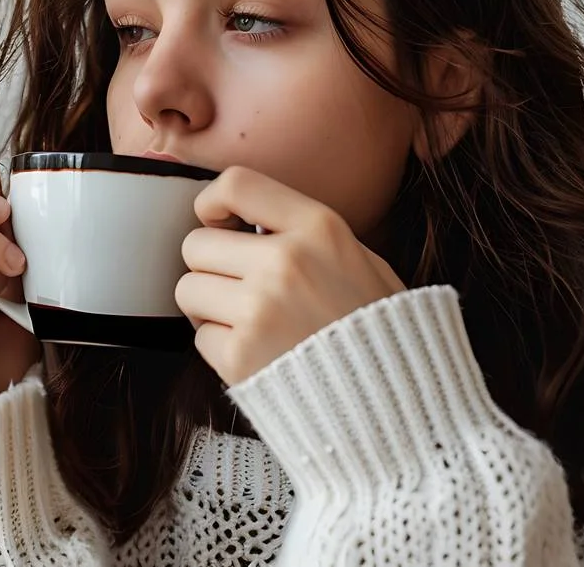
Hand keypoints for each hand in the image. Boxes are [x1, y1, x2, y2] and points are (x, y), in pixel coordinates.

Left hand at [174, 166, 406, 385]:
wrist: (395, 400)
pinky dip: (221, 347)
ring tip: (247, 321)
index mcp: (318, 229)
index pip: (236, 184)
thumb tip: (241, 219)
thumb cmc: (376, 327)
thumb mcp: (359, 258)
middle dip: (210, 266)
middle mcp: (286, 262)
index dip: (213, 202)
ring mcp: (260, 310)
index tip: (218, 224)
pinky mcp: (240, 357)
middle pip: (197, 244)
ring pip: (188, 289)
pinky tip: (257, 352)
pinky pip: (200, 337)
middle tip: (239, 287)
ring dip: (209, 306)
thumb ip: (303, 233)